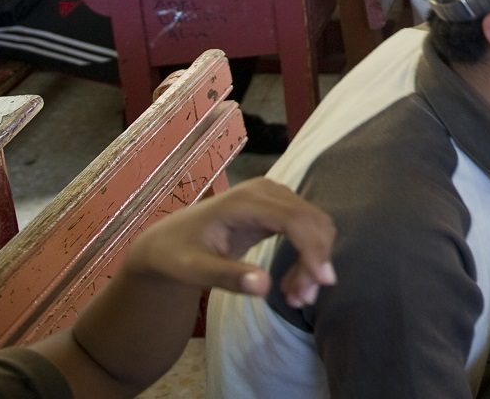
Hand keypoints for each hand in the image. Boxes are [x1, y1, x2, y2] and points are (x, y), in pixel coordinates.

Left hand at [121, 178, 336, 308]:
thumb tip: (264, 287)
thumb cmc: (175, 255)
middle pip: (311, 220)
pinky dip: (307, 257)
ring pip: (313, 225)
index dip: (313, 249)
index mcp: (245, 201)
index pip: (295, 219)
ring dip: (313, 261)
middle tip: (301, 300)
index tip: (322, 283)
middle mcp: (265, 191)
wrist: (167, 242)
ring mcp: (274, 196)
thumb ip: (227, 277)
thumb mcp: (193, 270)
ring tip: (295, 297)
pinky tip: (291, 283)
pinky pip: (305, 229)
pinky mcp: (277, 208)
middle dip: (315, 260)